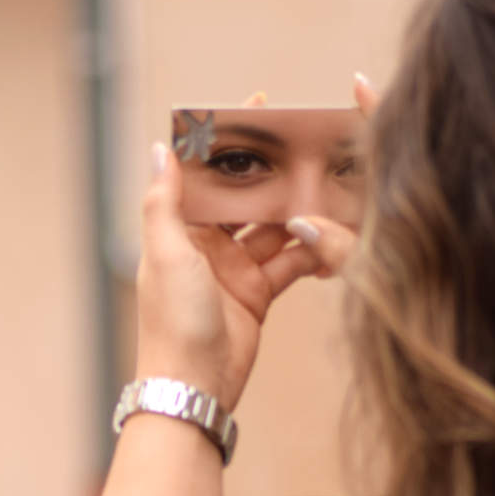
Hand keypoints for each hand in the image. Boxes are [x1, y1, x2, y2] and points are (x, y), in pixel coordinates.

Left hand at [136, 76, 380, 406]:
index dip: (227, 142)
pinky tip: (335, 231)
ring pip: (274, 227)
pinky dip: (312, 249)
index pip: (204, 174)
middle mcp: (206, 246)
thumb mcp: (168, 254)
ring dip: (299, 208)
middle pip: (244, 196)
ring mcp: (235, 269)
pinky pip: (291, 261)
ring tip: (332, 179)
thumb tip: (159, 149)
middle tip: (308, 140)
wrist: (194, 388)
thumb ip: (165, 202)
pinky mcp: (260, 293)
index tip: (256, 107)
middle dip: (274, 170)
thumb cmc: (173, 322)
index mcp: (178, 231)